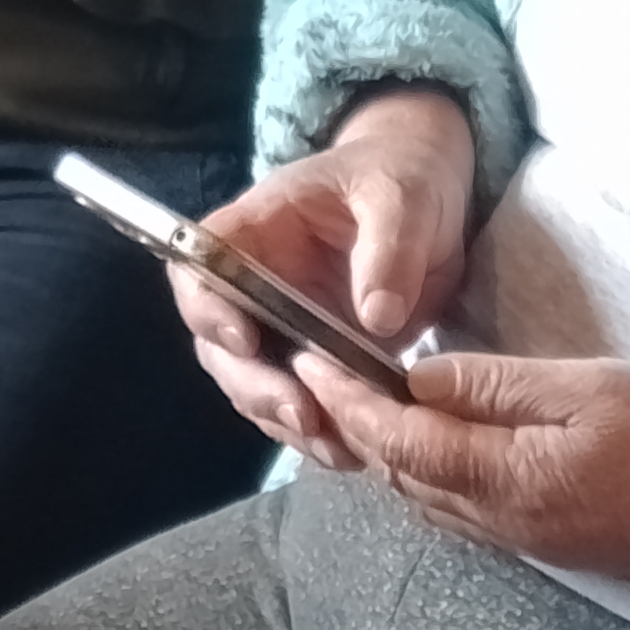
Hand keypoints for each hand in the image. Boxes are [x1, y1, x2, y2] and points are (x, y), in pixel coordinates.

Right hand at [177, 86, 472, 466]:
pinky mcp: (314, 357)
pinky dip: (317, 431)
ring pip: (251, 380)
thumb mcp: (403, 200)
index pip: (201, 264)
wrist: (429, 198)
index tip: (246, 341)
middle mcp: (254, 281)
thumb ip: (389, 250)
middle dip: (251, 383)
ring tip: (335, 446)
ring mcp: (281, 323)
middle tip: (302, 415)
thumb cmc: (403, 179)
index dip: (208, 306)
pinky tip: (350, 450)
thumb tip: (377, 317)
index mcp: (259, 227)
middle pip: (218, 338)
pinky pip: (297, 399)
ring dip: (282, 418)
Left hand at [299, 348, 629, 619]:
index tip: (308, 358)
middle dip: (353, 424)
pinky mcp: (546, 544)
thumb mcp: (588, 388)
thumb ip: (497, 385)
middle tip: (315, 370)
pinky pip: (460, 513)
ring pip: (426, 499)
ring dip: (386, 451)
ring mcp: (524, 540)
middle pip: (402, 475)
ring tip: (354, 397)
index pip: (401, 439)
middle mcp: (504, 522)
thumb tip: (418, 376)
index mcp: (509, 479)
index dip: (348, 399)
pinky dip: (424, 474)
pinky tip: (426, 440)